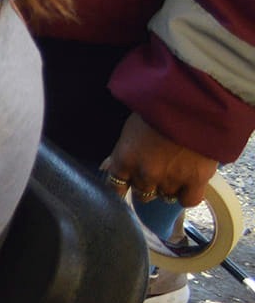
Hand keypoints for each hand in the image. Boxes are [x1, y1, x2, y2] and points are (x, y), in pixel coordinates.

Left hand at [102, 114, 217, 208]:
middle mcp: (144, 174)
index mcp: (124, 159)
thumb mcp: (130, 127)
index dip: (124, 187)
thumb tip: (108, 168)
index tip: (128, 185)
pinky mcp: (195, 180)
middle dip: (148, 183)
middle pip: (142, 193)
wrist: (192, 102)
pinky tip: (190, 184)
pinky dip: (188, 194)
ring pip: (164, 196)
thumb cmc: (158, 108)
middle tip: (158, 168)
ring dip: (168, 186)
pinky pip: (188, 200)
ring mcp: (170, 179)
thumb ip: (122, 152)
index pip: (116, 187)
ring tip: (177, 170)